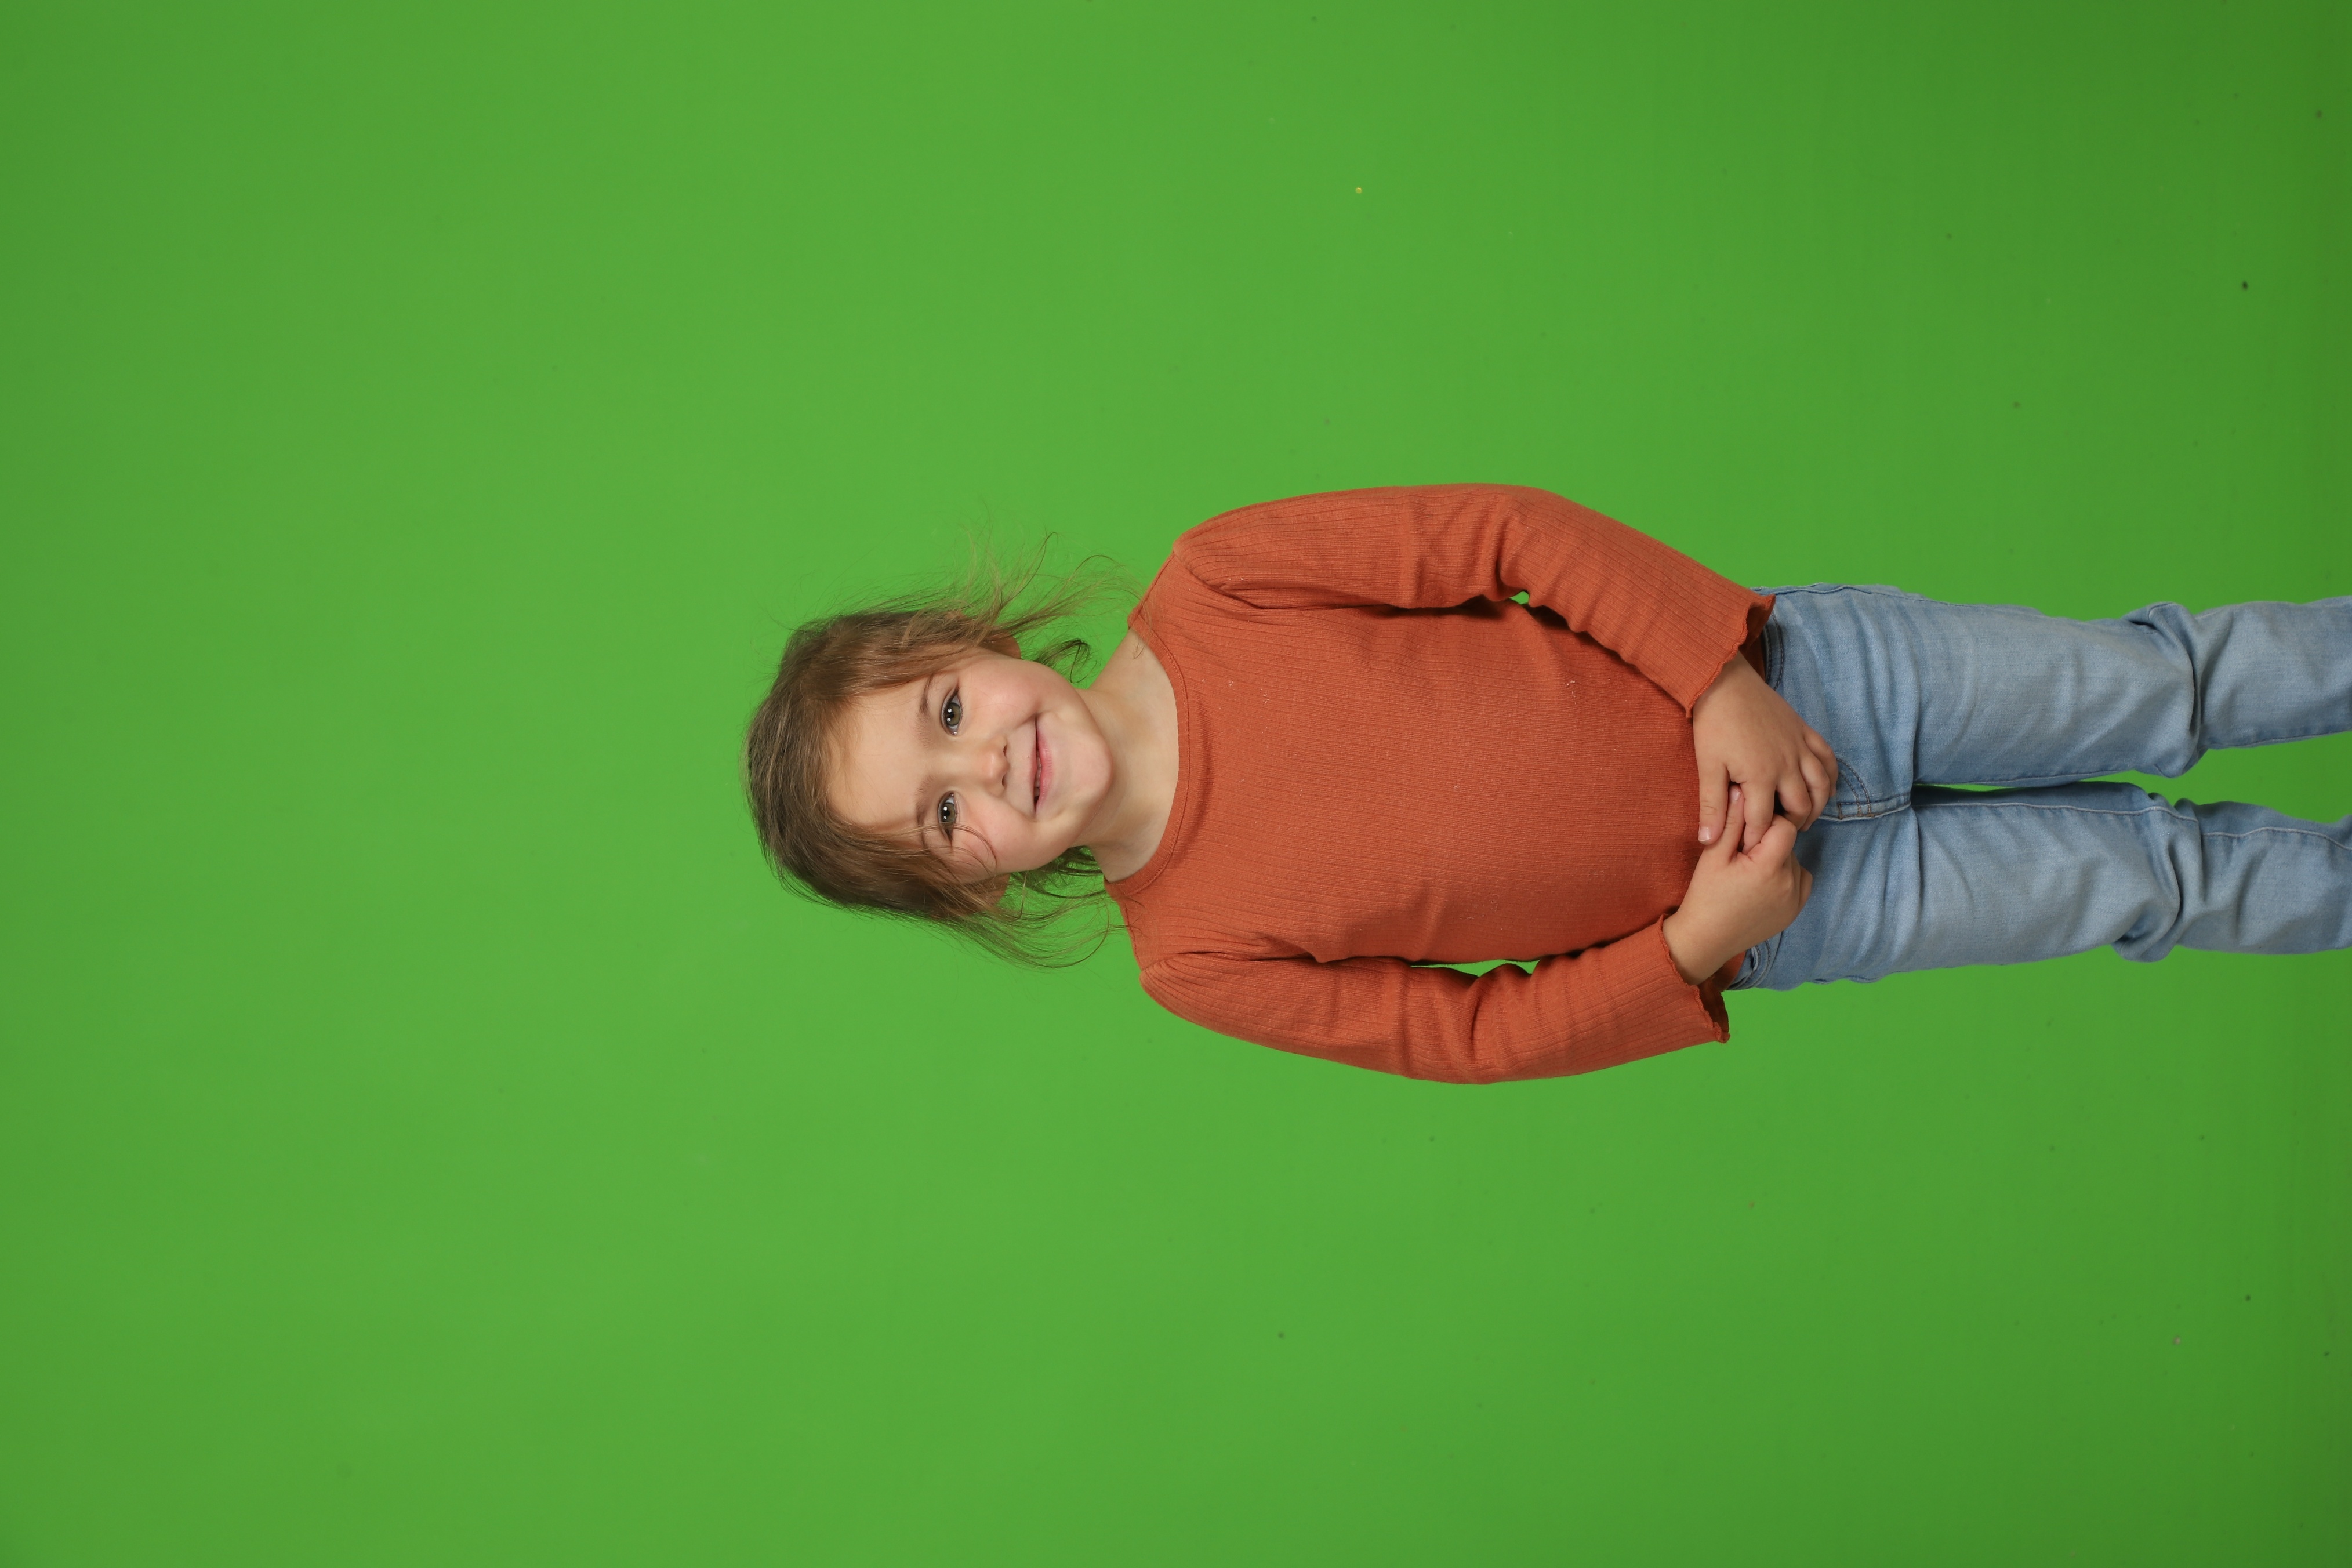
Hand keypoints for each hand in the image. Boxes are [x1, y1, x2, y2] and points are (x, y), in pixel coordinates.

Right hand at [1662, 790, 1813, 984]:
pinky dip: (1786, 875)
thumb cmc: (1706, 896)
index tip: (1743, 835)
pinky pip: (1800, 878)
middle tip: (1741, 856)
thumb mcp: (1713, 855)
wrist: (1707, 939)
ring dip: (1777, 857)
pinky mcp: (1796, 910)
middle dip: (1768, 841)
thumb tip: (1741, 789)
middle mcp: (1790, 882)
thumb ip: (1731, 822)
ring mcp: (1796, 899)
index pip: (1784, 825)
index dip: (1763, 823)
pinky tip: (1762, 882)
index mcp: (1770, 867)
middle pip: (1789, 842)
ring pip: (1794, 859)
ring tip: (1749, 872)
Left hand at [1691, 654, 1836, 850]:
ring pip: (1822, 786)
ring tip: (1803, 819)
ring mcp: (1800, 747)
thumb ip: (1711, 806)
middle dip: (1790, 825)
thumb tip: (1707, 841)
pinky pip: (1828, 758)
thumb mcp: (1708, 767)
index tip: (1749, 849)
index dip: (1756, 839)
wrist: (1725, 683)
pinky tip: (1824, 788)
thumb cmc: (1713, 725)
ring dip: (1816, 806)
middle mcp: (1787, 764)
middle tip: (1777, 833)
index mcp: (1760, 776)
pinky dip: (1830, 776)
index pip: (1764, 821)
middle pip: (1801, 807)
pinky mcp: (1805, 731)